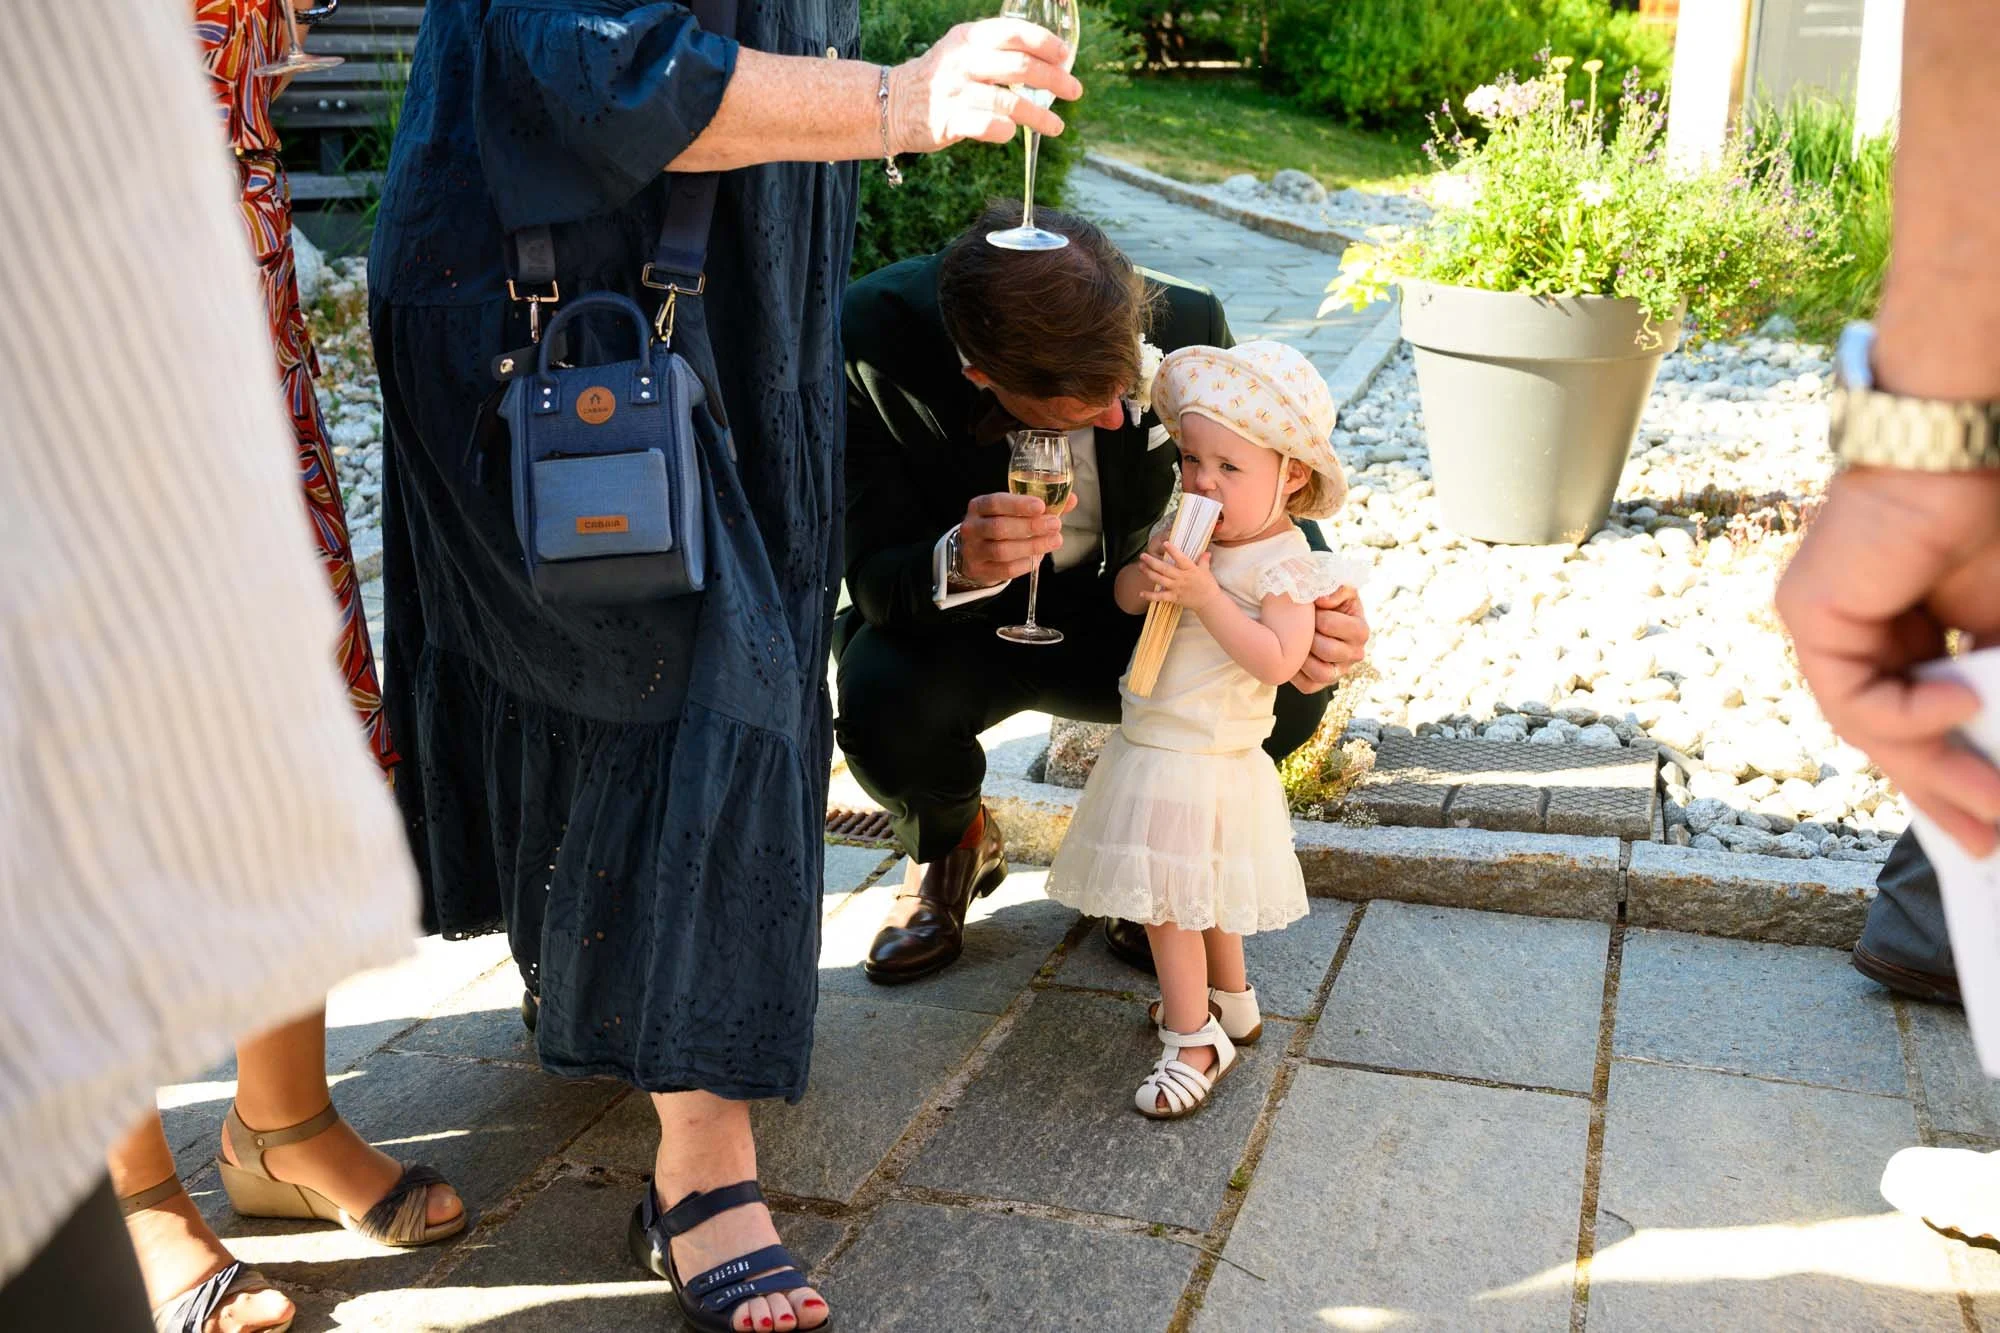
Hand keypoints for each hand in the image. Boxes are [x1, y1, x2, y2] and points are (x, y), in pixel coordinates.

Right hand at [888, 19, 1081, 153]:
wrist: (892, 104)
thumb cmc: (940, 78)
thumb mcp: (962, 49)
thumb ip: (996, 49)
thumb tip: (1048, 61)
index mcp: (969, 38)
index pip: (1013, 33)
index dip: (1045, 43)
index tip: (1065, 56)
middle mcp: (963, 61)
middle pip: (1020, 67)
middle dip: (1054, 80)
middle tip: (1074, 91)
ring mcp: (955, 92)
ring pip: (1009, 103)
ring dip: (1039, 116)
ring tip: (1057, 126)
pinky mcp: (949, 122)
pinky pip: (989, 127)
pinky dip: (1006, 131)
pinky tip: (1013, 133)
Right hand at [958, 491, 1076, 585]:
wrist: (977, 552)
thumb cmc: (1001, 525)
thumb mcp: (1015, 511)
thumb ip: (1042, 505)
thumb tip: (1071, 499)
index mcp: (979, 506)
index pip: (995, 502)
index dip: (1018, 504)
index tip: (1041, 506)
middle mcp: (972, 527)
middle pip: (1000, 527)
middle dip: (1031, 526)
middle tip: (1055, 524)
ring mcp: (974, 551)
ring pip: (1003, 550)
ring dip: (1032, 546)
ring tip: (1054, 541)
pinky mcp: (980, 570)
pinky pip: (1005, 570)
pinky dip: (1025, 564)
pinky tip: (1038, 558)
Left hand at [1138, 544, 1221, 612]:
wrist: (1209, 602)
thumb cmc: (1208, 585)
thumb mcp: (1206, 571)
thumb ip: (1203, 561)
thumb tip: (1206, 552)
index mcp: (1190, 569)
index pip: (1181, 558)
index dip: (1172, 551)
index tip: (1165, 543)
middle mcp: (1181, 578)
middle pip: (1165, 569)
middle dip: (1152, 562)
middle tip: (1143, 555)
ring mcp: (1176, 588)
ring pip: (1160, 580)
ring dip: (1149, 573)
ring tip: (1140, 566)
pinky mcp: (1173, 598)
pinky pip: (1160, 597)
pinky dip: (1150, 596)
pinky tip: (1141, 593)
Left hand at [1290, 585, 1369, 693]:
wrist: (1315, 621)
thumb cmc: (1327, 603)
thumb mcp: (1337, 590)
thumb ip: (1336, 588)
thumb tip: (1322, 600)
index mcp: (1361, 630)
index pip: (1330, 624)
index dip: (1313, 616)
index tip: (1308, 610)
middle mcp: (1356, 654)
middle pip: (1326, 649)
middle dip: (1307, 636)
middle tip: (1298, 626)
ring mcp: (1340, 672)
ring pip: (1320, 672)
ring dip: (1302, 656)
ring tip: (1294, 642)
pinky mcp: (1322, 685)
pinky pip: (1307, 686)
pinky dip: (1295, 673)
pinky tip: (1290, 656)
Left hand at [1775, 467, 1999, 854]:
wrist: (1961, 444)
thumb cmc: (1991, 518)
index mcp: (1910, 631)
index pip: (1921, 721)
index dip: (1956, 771)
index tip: (1991, 823)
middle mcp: (1861, 631)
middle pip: (1892, 737)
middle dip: (1944, 792)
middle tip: (1987, 841)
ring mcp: (1830, 626)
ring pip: (1871, 727)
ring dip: (1935, 770)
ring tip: (1993, 803)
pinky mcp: (1809, 616)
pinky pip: (1851, 694)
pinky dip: (1905, 713)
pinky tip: (1957, 704)